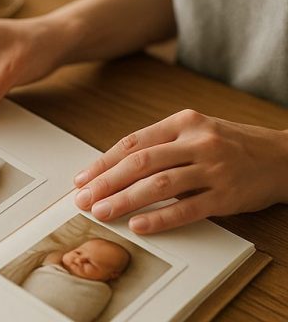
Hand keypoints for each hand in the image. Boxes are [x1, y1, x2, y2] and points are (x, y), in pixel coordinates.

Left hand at [72, 110, 287, 233]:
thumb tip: (114, 168)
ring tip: (102, 212)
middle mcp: (197, 143)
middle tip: (84, 199)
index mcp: (184, 122)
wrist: (283, 157)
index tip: (82, 179)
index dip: (103, 162)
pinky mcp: (227, 196)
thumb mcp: (196, 132)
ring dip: (125, 200)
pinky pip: (187, 208)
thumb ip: (161, 145)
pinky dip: (160, 218)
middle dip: (106, 183)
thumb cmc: (231, 145)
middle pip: (140, 163)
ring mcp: (213, 169)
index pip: (133, 143)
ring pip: (159, 185)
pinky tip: (139, 226)